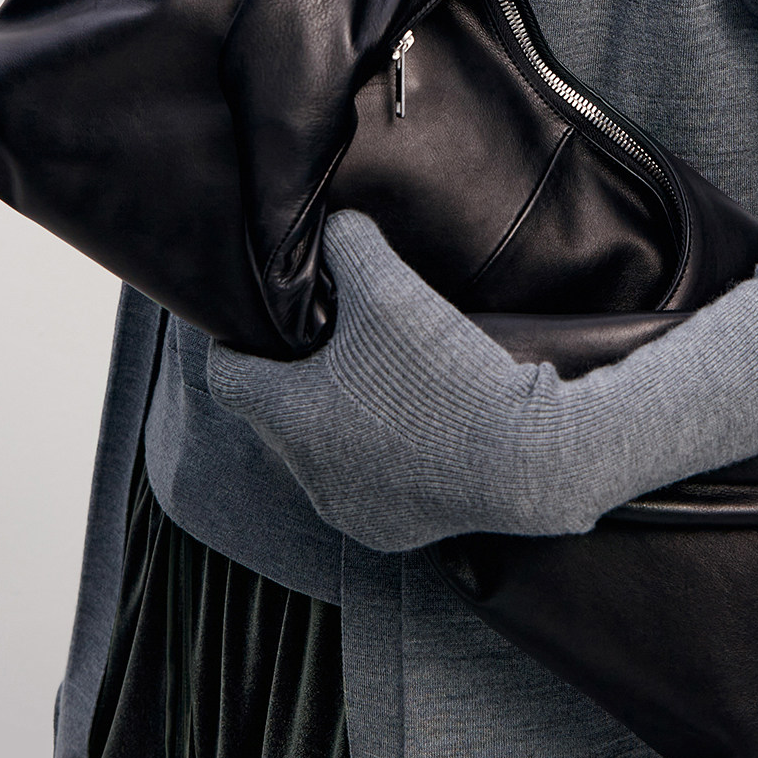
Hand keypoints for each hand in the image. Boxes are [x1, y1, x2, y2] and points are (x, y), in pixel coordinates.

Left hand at [206, 210, 585, 550]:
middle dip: (302, 374)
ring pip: (326, 450)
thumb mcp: (391, 287)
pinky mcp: (393, 530)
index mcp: (289, 418)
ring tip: (383, 380)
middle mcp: (307, 474)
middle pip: (282, 411)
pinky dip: (383, 454)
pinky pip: (370, 483)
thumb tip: (334, 227)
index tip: (263, 320)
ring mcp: (349, 509)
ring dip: (342, 416)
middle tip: (338, 339)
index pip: (229, 374)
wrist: (527, 458)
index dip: (240, 339)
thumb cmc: (445, 372)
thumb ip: (349, 244)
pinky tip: (417, 424)